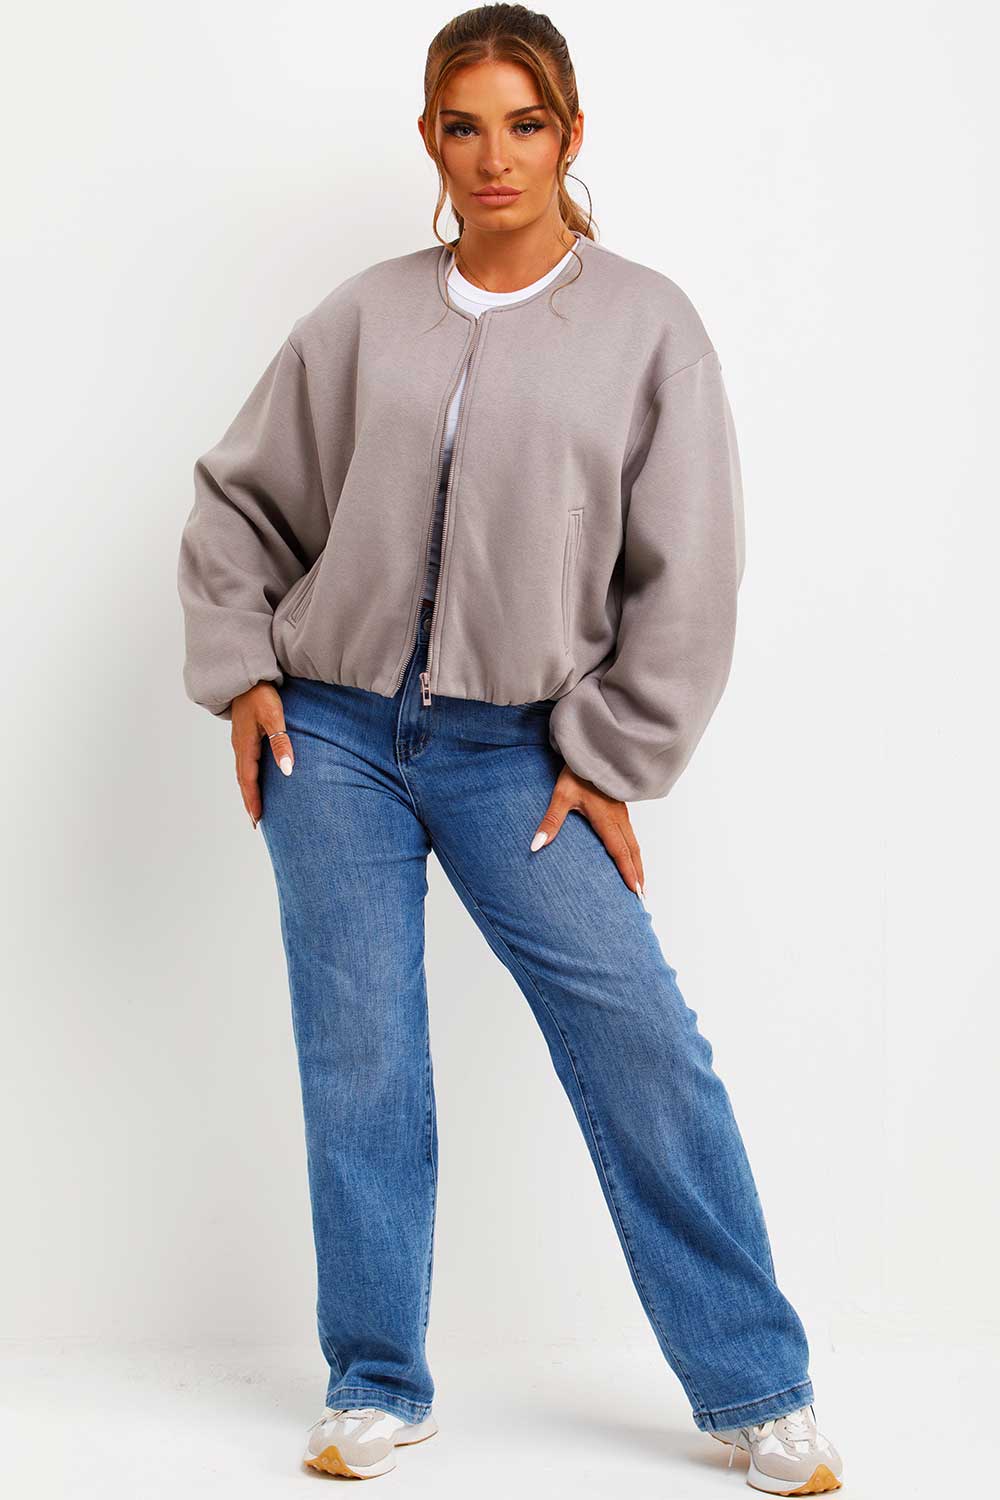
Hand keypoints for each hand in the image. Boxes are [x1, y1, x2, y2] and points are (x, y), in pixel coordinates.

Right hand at [231, 682, 293, 827]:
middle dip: (249, 801)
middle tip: (255, 821)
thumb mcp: (273, 716)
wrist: (246, 675)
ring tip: (255, 805)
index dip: (253, 800)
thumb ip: (281, 741)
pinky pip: (246, 762)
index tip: (257, 819)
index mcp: (245, 746)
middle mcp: (240, 746)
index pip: (249, 780)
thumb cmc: (261, 694)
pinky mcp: (244, 734)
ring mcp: (240, 740)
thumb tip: (286, 769)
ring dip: (248, 790)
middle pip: (243, 780)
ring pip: (243, 771)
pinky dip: (249, 776)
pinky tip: (256, 778)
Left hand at [530, 765, 644, 899]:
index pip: (620, 851)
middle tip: (642, 895)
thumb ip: (551, 821)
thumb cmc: (577, 771)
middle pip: (632, 851)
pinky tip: (630, 855)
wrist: (592, 749)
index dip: (628, 872)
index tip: (635, 891)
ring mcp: (621, 812)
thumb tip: (537, 844)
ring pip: (634, 842)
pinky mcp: (619, 807)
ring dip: (638, 862)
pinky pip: (631, 834)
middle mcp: (618, 817)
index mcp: (606, 818)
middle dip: (638, 873)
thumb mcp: (561, 795)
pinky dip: (634, 850)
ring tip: (640, 880)